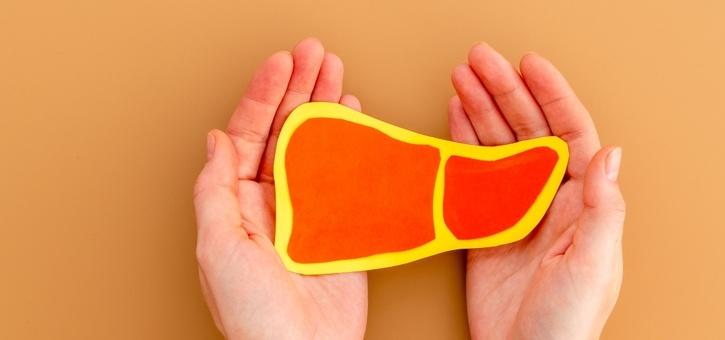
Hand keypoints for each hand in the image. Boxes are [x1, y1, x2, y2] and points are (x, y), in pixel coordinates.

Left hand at [193, 38, 366, 339]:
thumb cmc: (252, 314)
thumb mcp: (217, 247)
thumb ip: (215, 190)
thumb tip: (215, 141)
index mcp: (236, 205)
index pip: (247, 136)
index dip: (262, 97)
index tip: (281, 66)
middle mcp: (270, 203)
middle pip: (283, 132)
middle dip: (298, 90)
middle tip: (315, 54)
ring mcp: (307, 212)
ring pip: (315, 147)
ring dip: (324, 108)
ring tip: (335, 74)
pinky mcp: (339, 226)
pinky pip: (345, 175)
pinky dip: (351, 144)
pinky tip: (353, 118)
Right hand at [449, 43, 625, 339]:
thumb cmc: (566, 324)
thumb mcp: (593, 266)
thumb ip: (603, 210)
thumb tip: (612, 154)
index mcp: (582, 205)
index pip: (569, 135)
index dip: (551, 97)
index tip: (529, 67)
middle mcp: (549, 201)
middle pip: (528, 132)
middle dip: (505, 93)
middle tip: (480, 62)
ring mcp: (515, 212)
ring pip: (498, 148)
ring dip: (481, 112)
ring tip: (462, 79)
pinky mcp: (484, 228)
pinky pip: (473, 176)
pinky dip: (463, 146)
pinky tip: (455, 121)